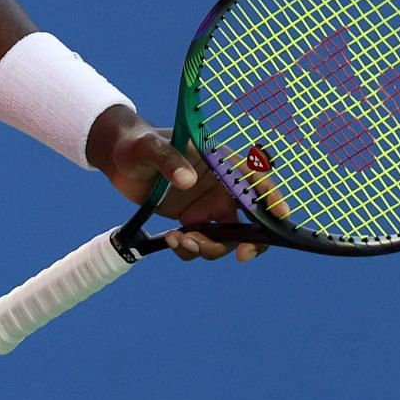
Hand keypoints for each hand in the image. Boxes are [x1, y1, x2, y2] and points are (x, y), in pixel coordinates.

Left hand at [86, 105, 265, 263]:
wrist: (120, 160)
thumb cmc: (137, 144)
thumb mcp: (148, 147)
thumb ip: (168, 159)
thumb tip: (188, 181)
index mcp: (219, 162)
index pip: (254, 178)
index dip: (271, 196)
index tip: (279, 215)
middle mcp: (221, 187)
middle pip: (252, 217)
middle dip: (252, 239)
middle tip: (241, 255)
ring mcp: (209, 206)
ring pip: (226, 238)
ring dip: (209, 248)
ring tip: (180, 241)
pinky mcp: (193, 221)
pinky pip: (202, 244)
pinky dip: (189, 250)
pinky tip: (169, 240)